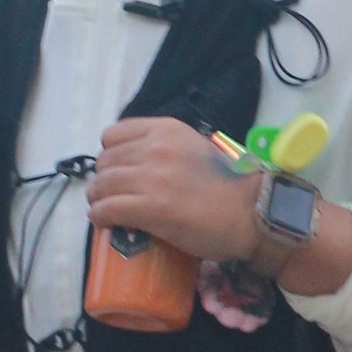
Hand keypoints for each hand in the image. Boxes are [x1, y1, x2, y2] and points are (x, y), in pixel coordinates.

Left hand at [87, 118, 272, 266]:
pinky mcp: (150, 208)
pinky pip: (107, 209)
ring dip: (98, 199)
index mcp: (166, 130)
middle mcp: (155, 148)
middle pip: (105, 161)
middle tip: (110, 195)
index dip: (111, 154)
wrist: (252, 211)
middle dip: (104, 179)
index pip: (113, 135)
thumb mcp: (195, 148)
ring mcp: (151, 178)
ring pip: (101, 185)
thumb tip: (140, 162)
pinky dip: (100, 216)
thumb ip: (167, 148)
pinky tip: (105, 222)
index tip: (118, 170)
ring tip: (104, 208)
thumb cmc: (230, 185)